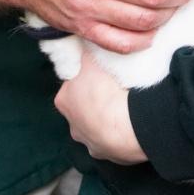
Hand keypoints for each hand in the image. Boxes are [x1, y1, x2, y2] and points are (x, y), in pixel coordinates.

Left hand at [54, 50, 146, 164]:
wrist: (124, 126)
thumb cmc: (105, 92)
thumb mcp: (92, 60)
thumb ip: (86, 51)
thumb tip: (84, 39)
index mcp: (64, 101)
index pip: (72, 86)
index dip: (86, 78)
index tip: (100, 75)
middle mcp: (72, 125)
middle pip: (83, 108)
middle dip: (96, 101)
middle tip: (114, 89)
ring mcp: (89, 143)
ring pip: (97, 127)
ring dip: (107, 118)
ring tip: (124, 107)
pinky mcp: (107, 155)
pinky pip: (113, 141)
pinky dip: (119, 133)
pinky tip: (129, 124)